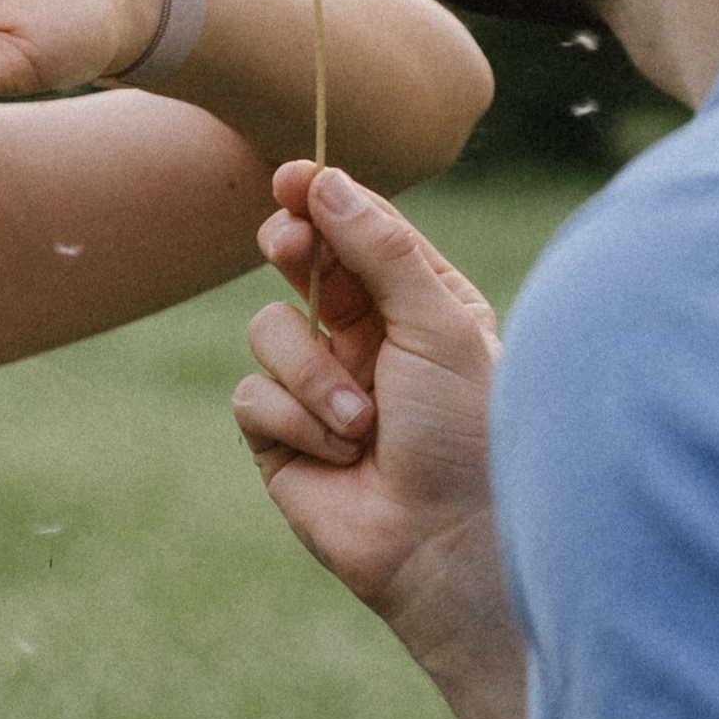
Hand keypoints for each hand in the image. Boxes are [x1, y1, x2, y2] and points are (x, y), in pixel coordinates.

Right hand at [233, 164, 506, 647]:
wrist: (446, 542)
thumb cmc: (466, 431)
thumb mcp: (438, 323)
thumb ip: (380, 249)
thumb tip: (324, 181)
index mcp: (418, 302)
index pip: (359, 230)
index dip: (323, 198)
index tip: (293, 176)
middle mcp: (365, 338)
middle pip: (299, 263)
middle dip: (291, 250)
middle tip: (289, 244)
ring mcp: (319, 386)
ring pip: (268, 329)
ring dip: (313, 375)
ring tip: (363, 423)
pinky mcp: (279, 436)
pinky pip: (252, 396)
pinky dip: (296, 421)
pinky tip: (339, 456)